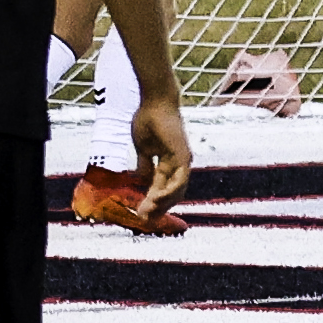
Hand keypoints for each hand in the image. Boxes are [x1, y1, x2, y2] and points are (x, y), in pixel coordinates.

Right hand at [132, 95, 193, 210]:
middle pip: (171, 193)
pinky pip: (179, 179)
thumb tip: (141, 178)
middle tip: (144, 220)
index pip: (162, 187)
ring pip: (176, 190)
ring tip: (147, 213)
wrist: (154, 101)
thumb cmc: (148, 119)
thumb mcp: (142, 147)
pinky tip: (156, 200)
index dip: (151, 201)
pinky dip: (169, 191)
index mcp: (168, 162)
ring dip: (162, 204)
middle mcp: (178, 164)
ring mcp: (182, 161)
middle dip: (157, 208)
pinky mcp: (182, 156)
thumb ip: (144, 163)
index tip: (140, 214)